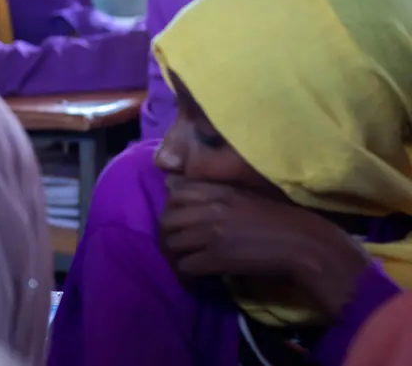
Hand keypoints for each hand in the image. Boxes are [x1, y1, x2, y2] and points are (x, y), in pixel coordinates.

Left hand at [159, 177, 368, 312]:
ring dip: (173, 256)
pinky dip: (185, 274)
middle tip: (175, 247)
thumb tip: (193, 201)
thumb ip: (219, 195)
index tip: (178, 222)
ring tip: (182, 264)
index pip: (175, 194)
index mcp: (219, 191)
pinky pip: (185, 266)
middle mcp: (210, 209)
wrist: (304, 243)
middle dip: (166, 235)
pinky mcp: (216, 258)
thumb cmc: (282, 220)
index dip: (171, 209)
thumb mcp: (246, 197)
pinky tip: (193, 279)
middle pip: (166, 220)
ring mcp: (211, 233)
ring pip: (171, 244)